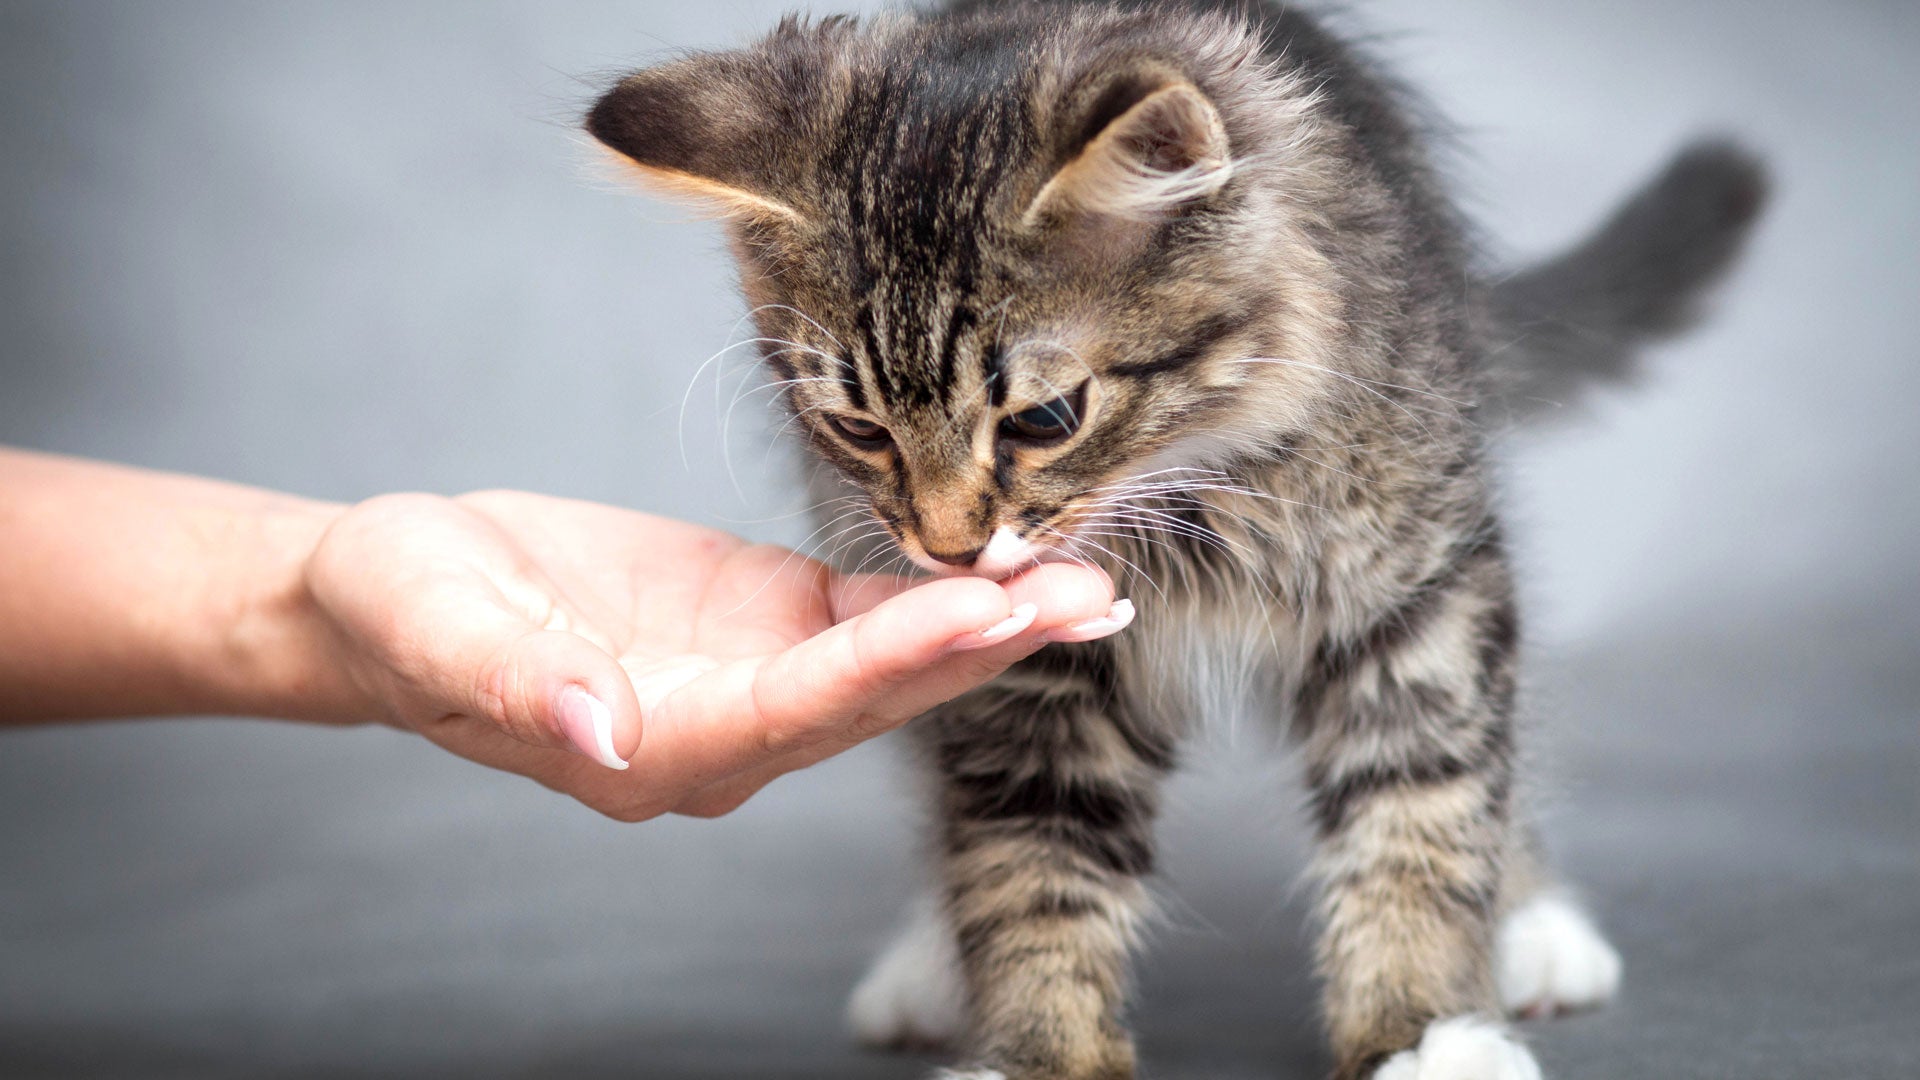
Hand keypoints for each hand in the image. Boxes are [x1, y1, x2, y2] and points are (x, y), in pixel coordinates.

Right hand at [303, 490, 1128, 819]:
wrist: (396, 592)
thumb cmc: (401, 609)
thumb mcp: (432, 629)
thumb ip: (518, 684)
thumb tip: (601, 731)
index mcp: (655, 745)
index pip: (797, 707)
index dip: (895, 657)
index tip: (988, 606)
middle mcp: (725, 731)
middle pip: (875, 696)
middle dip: (984, 646)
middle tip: (1088, 596)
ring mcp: (754, 681)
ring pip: (892, 662)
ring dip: (991, 626)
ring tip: (1091, 581)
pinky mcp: (765, 624)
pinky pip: (870, 617)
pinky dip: (943, 594)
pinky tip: (1020, 567)